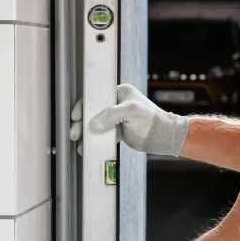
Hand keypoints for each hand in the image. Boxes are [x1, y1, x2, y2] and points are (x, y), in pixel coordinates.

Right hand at [70, 84, 189, 156]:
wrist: (164, 137)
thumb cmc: (151, 120)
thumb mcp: (130, 112)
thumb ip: (110, 115)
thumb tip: (92, 124)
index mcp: (120, 93)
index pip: (96, 97)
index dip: (83, 106)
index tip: (75, 116)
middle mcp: (117, 104)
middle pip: (93, 112)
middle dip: (82, 123)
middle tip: (75, 133)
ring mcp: (117, 118)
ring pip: (97, 124)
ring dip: (87, 133)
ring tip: (80, 144)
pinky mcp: (119, 130)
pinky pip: (103, 134)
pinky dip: (96, 141)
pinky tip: (88, 147)